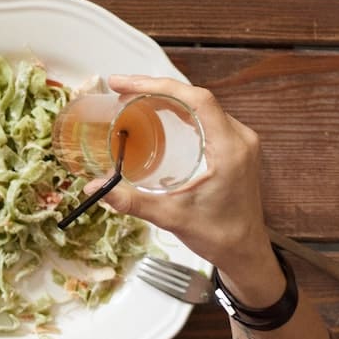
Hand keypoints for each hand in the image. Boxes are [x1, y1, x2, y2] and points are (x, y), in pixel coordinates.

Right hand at [92, 77, 275, 289]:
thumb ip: (131, 201)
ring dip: (166, 96)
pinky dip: (178, 108)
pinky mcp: (236, 147)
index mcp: (229, 149)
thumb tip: (93, 188)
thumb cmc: (216, 235)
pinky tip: (157, 113)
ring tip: (132, 98)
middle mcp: (239, 139)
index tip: (124, 86)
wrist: (245, 252)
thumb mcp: (171, 216)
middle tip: (119, 89)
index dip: (159, 85)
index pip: (198, 100)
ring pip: (200, 104)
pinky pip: (206, 116)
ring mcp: (240, 142)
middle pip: (196, 97)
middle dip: (155, 88)